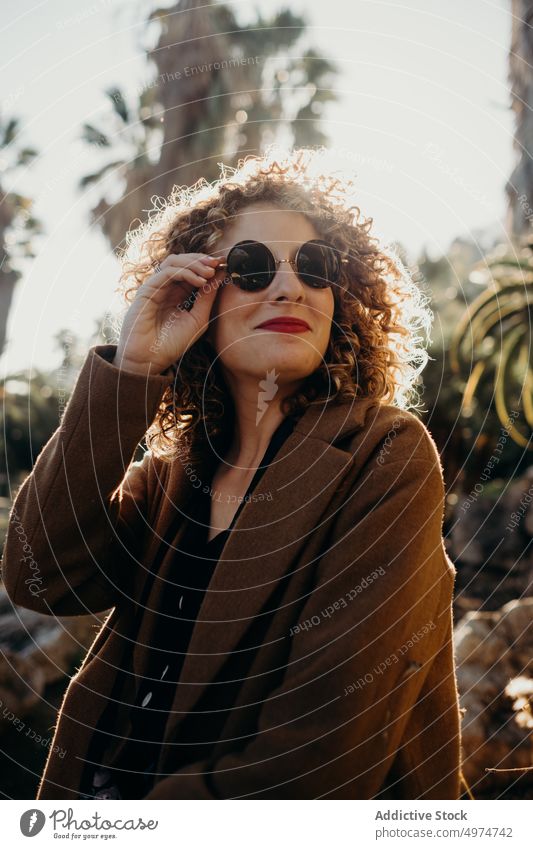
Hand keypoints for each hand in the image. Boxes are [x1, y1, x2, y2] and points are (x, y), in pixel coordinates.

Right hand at [113, 252, 226, 374]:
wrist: (149, 360)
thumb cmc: (172, 344)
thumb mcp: (198, 319)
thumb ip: (207, 297)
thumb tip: (220, 275)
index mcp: (177, 294)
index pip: (192, 271)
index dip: (207, 265)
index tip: (225, 265)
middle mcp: (165, 288)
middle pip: (182, 261)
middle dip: (202, 260)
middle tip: (219, 263)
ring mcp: (155, 288)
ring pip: (174, 262)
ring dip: (194, 263)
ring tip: (210, 272)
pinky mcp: (146, 290)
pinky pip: (167, 273)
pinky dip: (185, 273)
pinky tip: (200, 282)